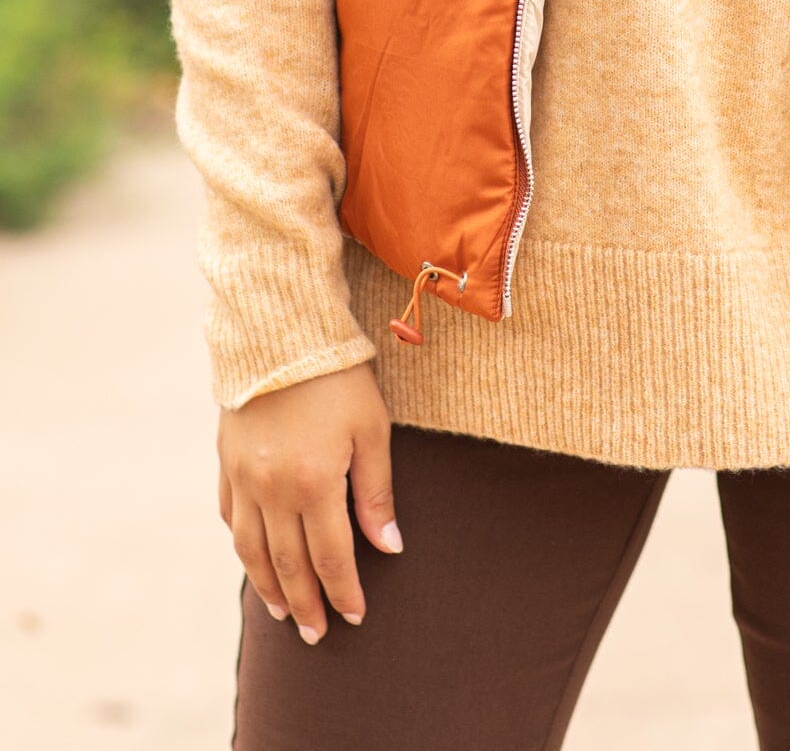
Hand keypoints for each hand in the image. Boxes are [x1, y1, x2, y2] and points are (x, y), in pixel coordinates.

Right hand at [218, 361, 399, 642]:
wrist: (281, 330)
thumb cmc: (338, 375)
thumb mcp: (372, 428)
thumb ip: (376, 491)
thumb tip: (389, 547)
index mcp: (312, 483)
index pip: (329, 556)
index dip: (343, 590)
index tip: (355, 617)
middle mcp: (270, 490)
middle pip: (288, 564)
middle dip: (306, 603)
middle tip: (317, 634)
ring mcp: (242, 478)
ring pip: (252, 550)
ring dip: (268, 586)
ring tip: (283, 613)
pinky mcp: (225, 461)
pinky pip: (229, 517)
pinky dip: (242, 545)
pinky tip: (253, 558)